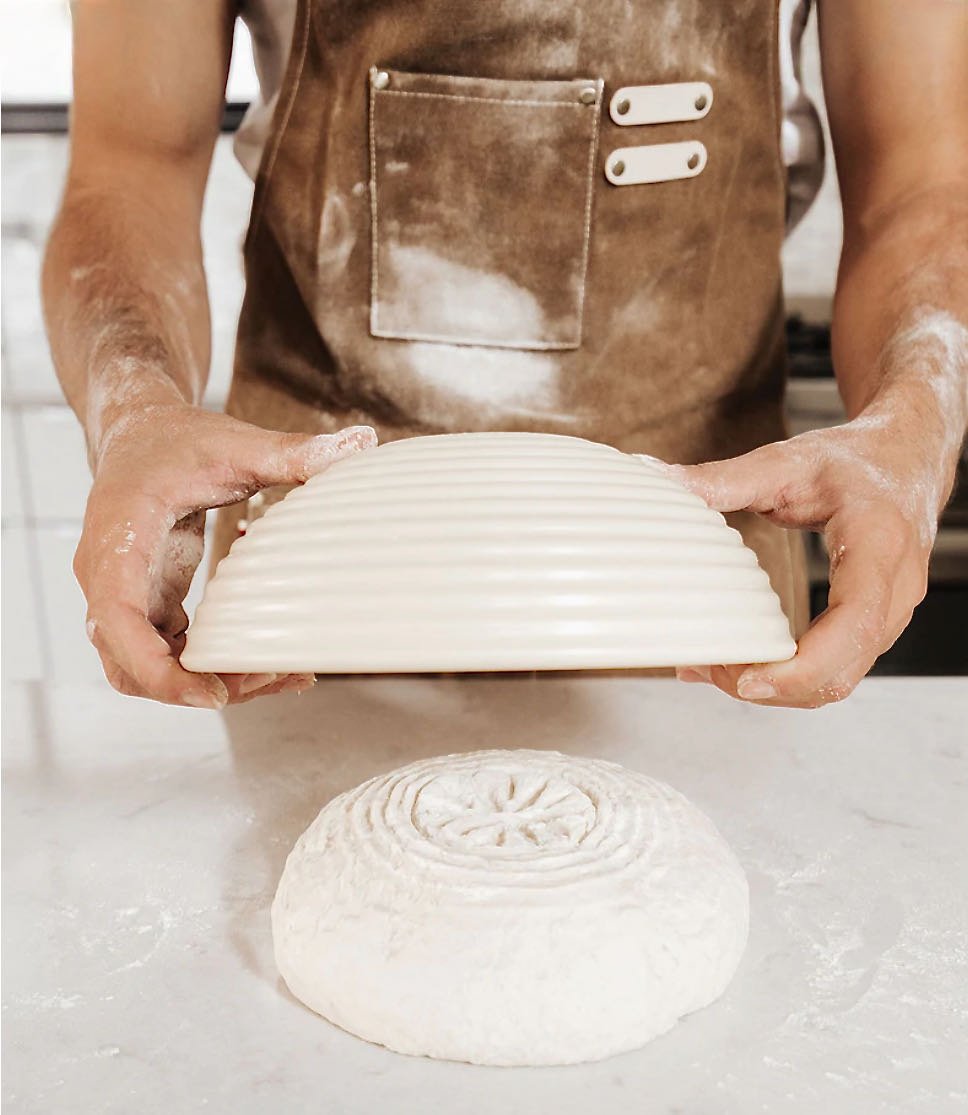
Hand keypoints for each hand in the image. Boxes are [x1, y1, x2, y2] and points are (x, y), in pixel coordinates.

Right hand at [74, 402, 375, 706]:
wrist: (139, 431)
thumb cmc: (177, 439)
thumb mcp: (236, 443)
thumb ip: (291, 452)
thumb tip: (359, 442)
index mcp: (120, 536)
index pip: (116, 617)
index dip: (156, 666)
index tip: (210, 692)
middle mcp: (109, 575)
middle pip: (130, 660)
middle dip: (192, 684)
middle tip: (267, 678)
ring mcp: (124, 594)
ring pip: (145, 666)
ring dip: (204, 681)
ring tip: (277, 674)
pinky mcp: (147, 602)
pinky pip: (167, 652)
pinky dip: (209, 666)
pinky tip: (268, 665)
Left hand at [668, 413, 946, 707]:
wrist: (907, 457)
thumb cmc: (852, 459)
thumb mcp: (784, 462)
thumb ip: (721, 478)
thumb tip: (655, 477)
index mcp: (878, 544)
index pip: (852, 624)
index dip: (800, 666)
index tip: (746, 680)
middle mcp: (896, 589)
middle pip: (841, 671)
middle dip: (772, 685)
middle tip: (706, 669)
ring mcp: (892, 614)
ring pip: (838, 681)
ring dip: (776, 688)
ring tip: (712, 669)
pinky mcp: (876, 626)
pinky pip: (835, 669)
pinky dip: (788, 678)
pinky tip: (739, 665)